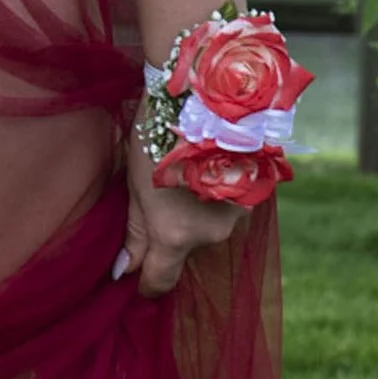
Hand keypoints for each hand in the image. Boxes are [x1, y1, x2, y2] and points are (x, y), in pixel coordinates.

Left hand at [113, 143, 246, 296]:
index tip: (136, 276)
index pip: (161, 280)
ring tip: (185, 178)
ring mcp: (236, 218)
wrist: (205, 95)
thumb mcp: (136, 186)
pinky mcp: (252, 198)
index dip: (146, 283)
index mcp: (176, 236)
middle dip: (171, 235)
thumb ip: (134, 233)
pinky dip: (214, 200)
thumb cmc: (159, 136)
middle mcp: (211, 235)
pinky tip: (206, 171)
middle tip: (159, 197)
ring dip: (195, 217)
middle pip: (185, 252)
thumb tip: (124, 270)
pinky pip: (226, 211)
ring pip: (208, 231)